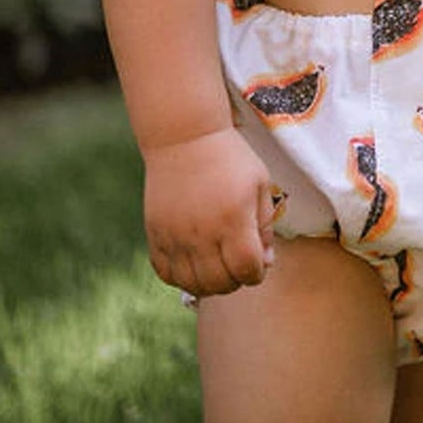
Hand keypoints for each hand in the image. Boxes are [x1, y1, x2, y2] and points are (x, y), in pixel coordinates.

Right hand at [141, 127, 278, 296]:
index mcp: (234, 219)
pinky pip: (166, 274)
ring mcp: (176, 237)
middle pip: (221, 284)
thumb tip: (266, 262)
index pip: (248, 270)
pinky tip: (193, 263)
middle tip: (238, 263)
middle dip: (236, 280)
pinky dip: (181, 278)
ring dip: (210, 285)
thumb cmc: (230, 158)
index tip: (258, 260)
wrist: (185, 137)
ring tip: (217, 267)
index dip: (258, 272)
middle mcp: (203, 233)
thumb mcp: (259, 184)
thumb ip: (265, 225)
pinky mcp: (156, 235)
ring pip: (193, 285)